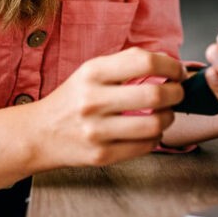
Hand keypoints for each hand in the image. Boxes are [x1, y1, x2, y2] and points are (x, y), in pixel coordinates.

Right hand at [35, 47, 184, 167]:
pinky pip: (145, 147)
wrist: (39, 133)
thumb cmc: (72, 99)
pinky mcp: (101, 155)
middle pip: (155, 95)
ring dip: (169, 118)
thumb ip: (125, 64)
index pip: (145, 62)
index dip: (170, 66)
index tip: (177, 72)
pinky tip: (149, 131)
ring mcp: (96, 130)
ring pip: (154, 125)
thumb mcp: (91, 71)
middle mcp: (93, 100)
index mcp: (92, 72)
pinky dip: (155, 138)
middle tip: (177, 94)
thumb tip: (169, 64)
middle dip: (176, 94)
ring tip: (165, 114)